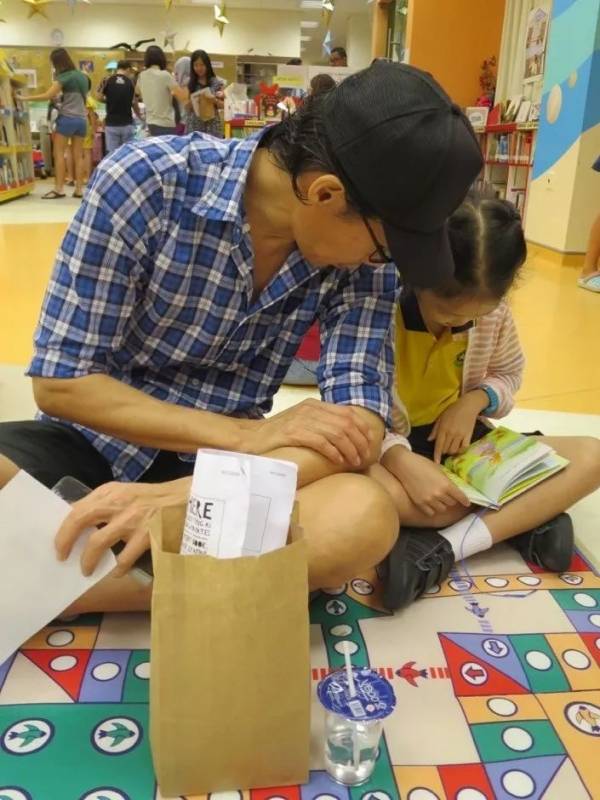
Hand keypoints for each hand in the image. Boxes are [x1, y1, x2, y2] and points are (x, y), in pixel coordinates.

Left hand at [55, 478, 189, 577]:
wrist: (189, 499)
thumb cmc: (155, 499)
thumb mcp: (127, 494)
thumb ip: (106, 505)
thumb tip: (81, 526)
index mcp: (110, 491)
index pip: (77, 507)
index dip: (64, 528)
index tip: (59, 543)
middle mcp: (118, 502)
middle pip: (80, 519)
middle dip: (65, 541)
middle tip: (63, 557)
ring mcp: (132, 519)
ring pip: (98, 542)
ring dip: (88, 560)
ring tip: (86, 570)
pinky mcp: (146, 535)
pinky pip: (124, 558)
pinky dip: (117, 568)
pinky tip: (117, 572)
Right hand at [246, 399, 373, 467]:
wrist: (250, 437)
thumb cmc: (276, 435)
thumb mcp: (301, 423)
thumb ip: (320, 424)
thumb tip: (345, 437)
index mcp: (314, 405)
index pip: (348, 413)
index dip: (363, 428)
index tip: (370, 443)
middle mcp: (310, 409)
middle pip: (346, 423)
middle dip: (359, 441)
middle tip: (364, 457)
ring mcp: (302, 420)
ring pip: (337, 432)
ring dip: (349, 449)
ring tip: (354, 461)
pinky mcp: (293, 432)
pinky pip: (321, 441)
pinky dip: (333, 451)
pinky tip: (338, 461)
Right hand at [382, 447, 469, 516]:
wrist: (404, 465)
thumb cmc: (422, 463)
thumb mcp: (438, 469)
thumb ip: (446, 479)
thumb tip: (454, 487)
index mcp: (446, 484)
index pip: (460, 497)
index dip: (465, 500)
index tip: (467, 502)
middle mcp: (439, 494)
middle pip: (452, 503)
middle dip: (452, 499)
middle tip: (449, 495)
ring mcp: (429, 500)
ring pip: (442, 509)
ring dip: (442, 504)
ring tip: (439, 499)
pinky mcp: (420, 503)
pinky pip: (431, 513)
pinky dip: (433, 509)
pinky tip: (431, 503)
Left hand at [429, 391, 488, 463]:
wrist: (468, 405)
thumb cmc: (452, 410)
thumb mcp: (441, 418)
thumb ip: (435, 430)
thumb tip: (429, 440)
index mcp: (443, 428)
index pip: (438, 445)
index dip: (437, 455)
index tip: (436, 463)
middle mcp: (451, 433)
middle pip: (446, 449)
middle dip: (444, 452)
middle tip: (444, 449)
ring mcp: (461, 434)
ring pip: (454, 450)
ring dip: (451, 452)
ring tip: (450, 448)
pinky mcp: (469, 435)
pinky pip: (464, 447)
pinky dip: (461, 450)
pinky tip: (459, 449)